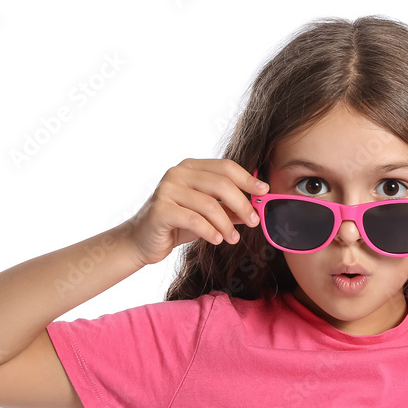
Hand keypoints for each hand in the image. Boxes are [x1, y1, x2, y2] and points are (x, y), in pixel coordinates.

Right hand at [123, 158, 267, 265]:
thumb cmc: (177, 224)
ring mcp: (167, 190)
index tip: (265, 192)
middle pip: (220, 184)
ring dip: (227, 224)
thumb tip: (257, 207)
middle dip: (242, 204)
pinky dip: (210, 231)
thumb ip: (228, 207)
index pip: (225, 167)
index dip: (247, 179)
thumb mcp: (207, 214)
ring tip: (234, 239)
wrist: (143, 240)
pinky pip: (194, 220)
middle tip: (254, 222)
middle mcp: (177, 173)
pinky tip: (218, 240)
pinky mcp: (160, 210)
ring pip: (209, 204)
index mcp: (190, 167)